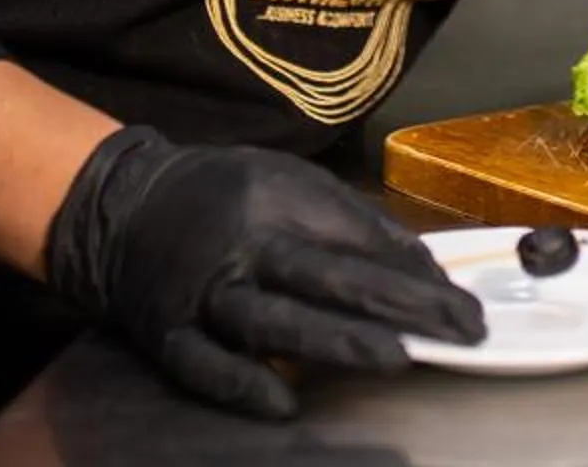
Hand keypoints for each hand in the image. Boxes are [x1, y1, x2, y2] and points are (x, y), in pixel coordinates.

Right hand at [44, 128, 482, 418]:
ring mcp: (203, 293)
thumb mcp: (291, 182)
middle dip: (397, 305)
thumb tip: (424, 269)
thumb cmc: (225, 195)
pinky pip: (204, 366)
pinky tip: (284, 404)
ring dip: (333, 340)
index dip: (415, 276)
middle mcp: (240, 244)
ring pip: (271, 320)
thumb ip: (355, 223)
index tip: (463, 307)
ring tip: (393, 358)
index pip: (357, 239)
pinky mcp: (169, 334)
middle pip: (324, 276)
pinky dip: (241, 384)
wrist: (124, 207)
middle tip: (456, 331)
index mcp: (274, 198)